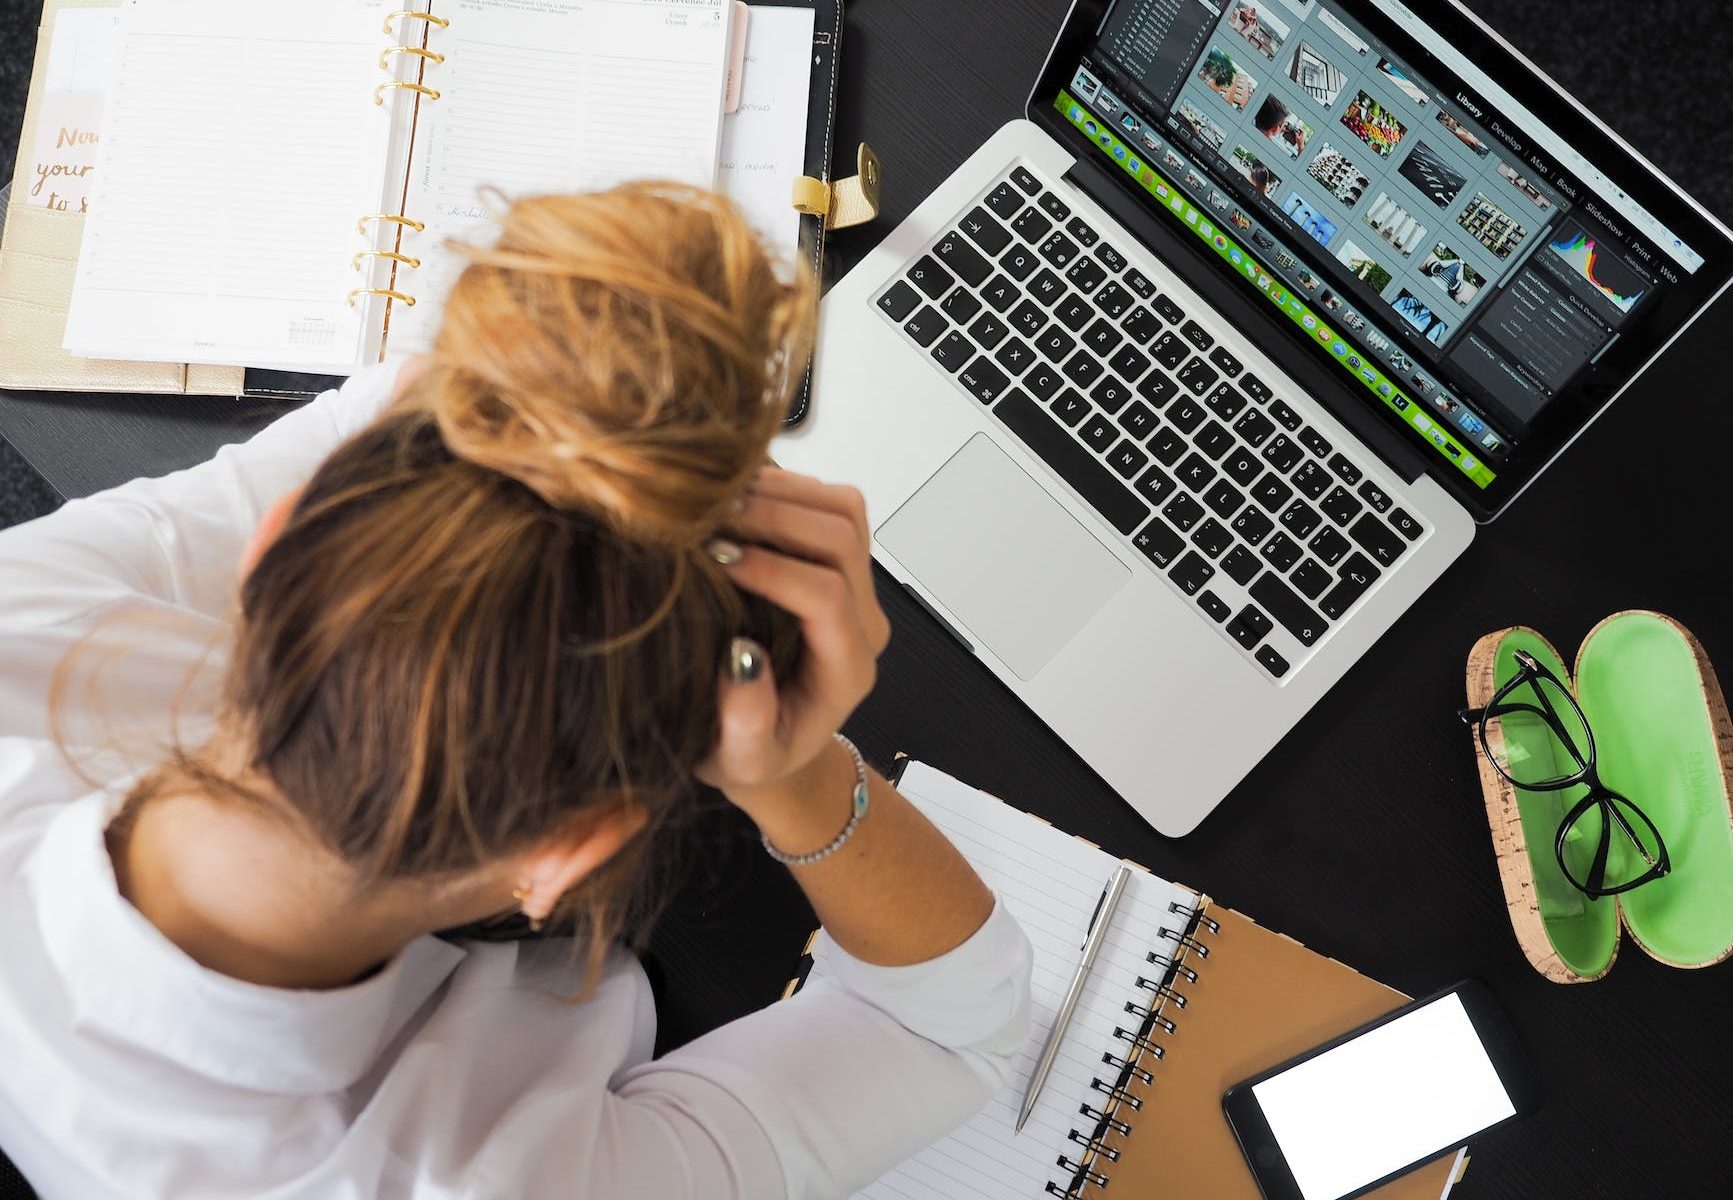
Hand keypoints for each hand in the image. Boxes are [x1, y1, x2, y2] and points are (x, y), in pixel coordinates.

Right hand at [698, 469, 889, 809]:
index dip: (773, 569)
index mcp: (846, 669)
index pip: (827, 597)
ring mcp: (856, 586)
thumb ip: (746, 724)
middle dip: (775, 517)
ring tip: (719, 500)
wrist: (773, 742)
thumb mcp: (741, 761)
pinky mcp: (839, 562)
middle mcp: (862, 622)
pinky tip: (734, 498)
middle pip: (842, 539)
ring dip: (782, 493)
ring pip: (844, 509)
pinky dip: (785, 487)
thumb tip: (741, 659)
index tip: (716, 559)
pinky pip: (829, 504)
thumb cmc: (754, 754)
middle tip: (710, 516)